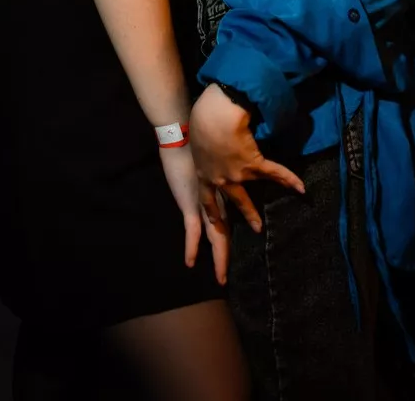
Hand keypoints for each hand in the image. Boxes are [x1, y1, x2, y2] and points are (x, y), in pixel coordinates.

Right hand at [158, 144, 229, 284]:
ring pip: (216, 236)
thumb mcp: (208, 161)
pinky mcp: (190, 203)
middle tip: (226, 278)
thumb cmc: (195, 144)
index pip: (227, 220)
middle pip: (223, 233)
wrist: (183, 137)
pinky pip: (193, 230)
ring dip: (219, 258)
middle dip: (225, 256)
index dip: (229, 237)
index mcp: (219, 193)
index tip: (231, 250)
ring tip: (222, 278)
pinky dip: (192, 247)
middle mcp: (215, 202)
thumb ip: (215, 169)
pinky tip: (190, 262)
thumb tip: (219, 169)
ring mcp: (204, 204)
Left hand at [189, 84, 304, 232]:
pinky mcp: (253, 164)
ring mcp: (236, 174)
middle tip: (243, 230)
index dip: (211, 210)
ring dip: (252, 213)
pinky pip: (274, 173)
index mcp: (203, 171)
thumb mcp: (198, 135)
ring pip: (245, 197)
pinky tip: (300, 187)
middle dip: (235, 216)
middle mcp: (219, 178)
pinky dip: (288, 179)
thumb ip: (204, 144)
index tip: (215, 221)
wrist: (217, 116)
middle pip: (230, 202)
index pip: (206, 196)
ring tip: (259, 227)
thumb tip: (208, 139)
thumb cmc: (202, 118)